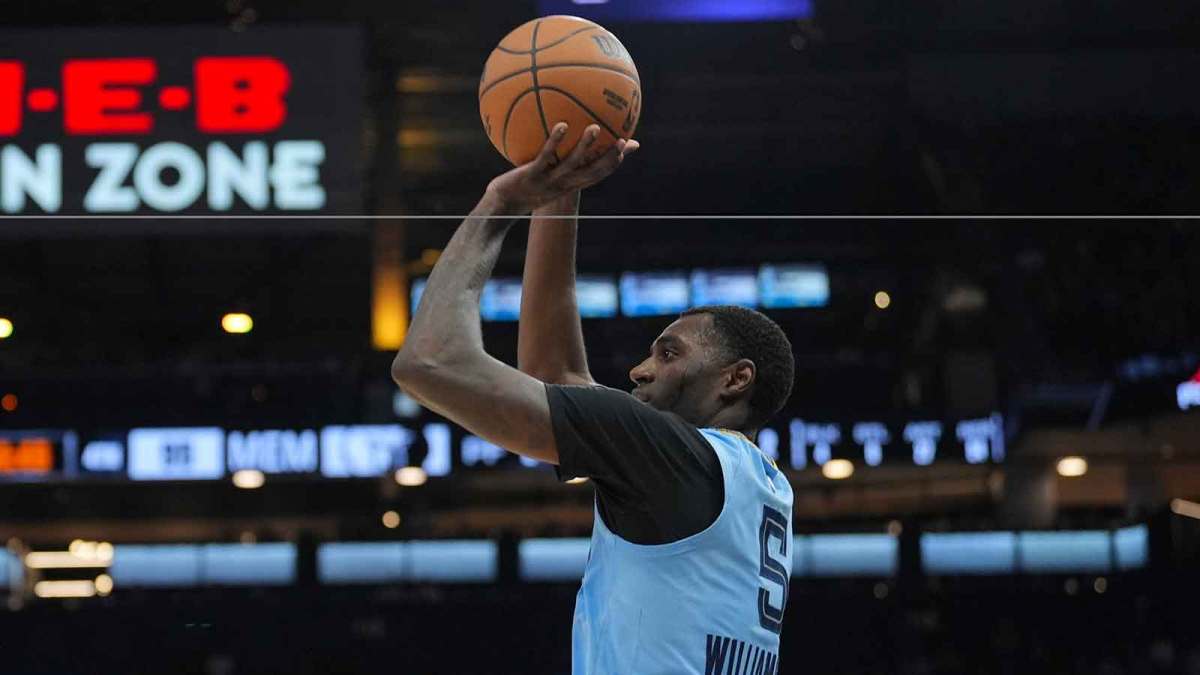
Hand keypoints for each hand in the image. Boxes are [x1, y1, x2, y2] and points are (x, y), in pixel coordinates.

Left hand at [487, 123, 639, 213]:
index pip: (597, 174)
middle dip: (610, 157)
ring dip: (585, 147)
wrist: (501, 206)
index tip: (629, 145)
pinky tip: (562, 125)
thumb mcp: (542, 177)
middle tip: (623, 140)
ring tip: (595, 128)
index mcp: (569, 185)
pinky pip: (546, 157)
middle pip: (592, 172)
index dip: (614, 161)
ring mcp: (548, 180)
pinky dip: (555, 142)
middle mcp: (563, 185)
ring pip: (572, 164)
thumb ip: (554, 160)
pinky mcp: (532, 175)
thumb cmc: (522, 188)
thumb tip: (559, 142)